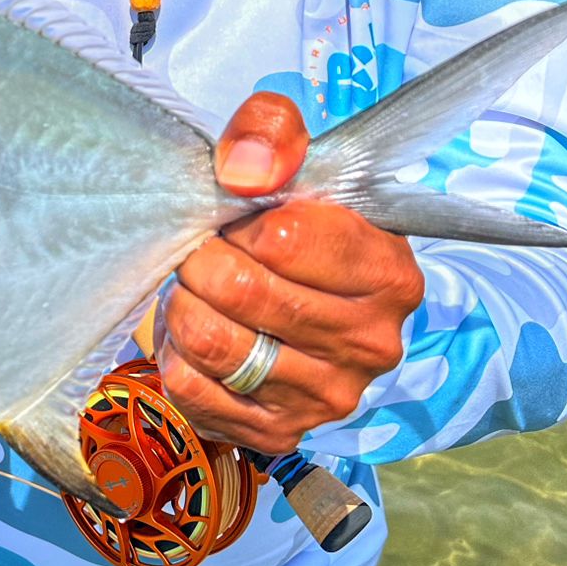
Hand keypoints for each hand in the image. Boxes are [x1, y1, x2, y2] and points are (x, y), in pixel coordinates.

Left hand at [159, 91, 424, 456]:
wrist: (296, 284)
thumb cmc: (292, 214)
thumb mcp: (291, 154)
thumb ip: (270, 132)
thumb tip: (243, 172)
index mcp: (389, 273)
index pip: (285, 239)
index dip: (241, 222)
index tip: (238, 217)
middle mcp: (371, 344)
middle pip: (242, 292)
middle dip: (203, 261)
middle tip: (205, 250)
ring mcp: (329, 397)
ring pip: (212, 341)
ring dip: (185, 304)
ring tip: (199, 287)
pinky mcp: (279, 432)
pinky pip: (193, 390)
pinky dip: (177, 354)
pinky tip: (199, 330)